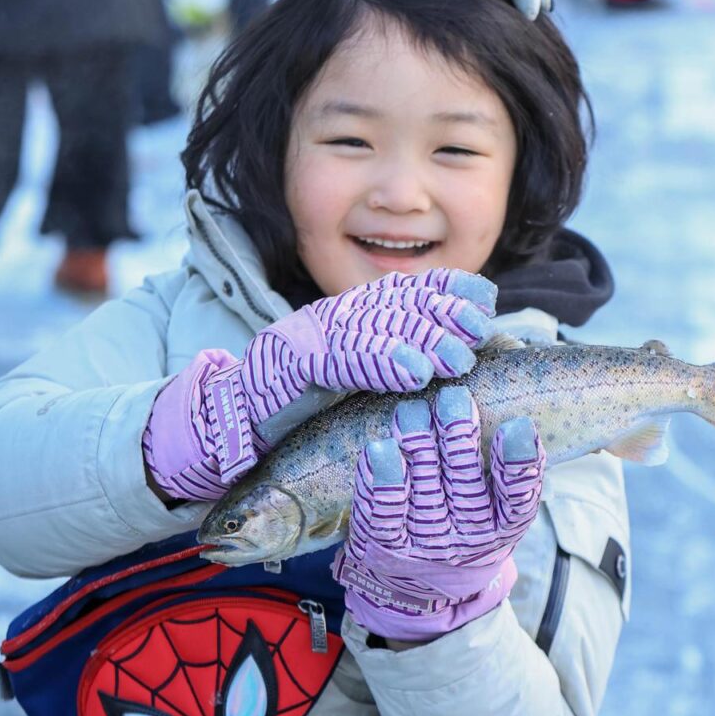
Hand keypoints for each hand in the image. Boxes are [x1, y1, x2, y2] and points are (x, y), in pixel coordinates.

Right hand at [143, 269, 495, 501]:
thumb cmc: (301, 413)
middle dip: (441, 313)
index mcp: (350, 317)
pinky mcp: (289, 361)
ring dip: (420, 340)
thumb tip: (460, 355)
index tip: (485, 300)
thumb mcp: (358, 383)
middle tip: (480, 329)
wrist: (228, 425)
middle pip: (394, 305)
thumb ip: (395, 363)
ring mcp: (308, 334)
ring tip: (456, 358)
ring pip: (372, 328)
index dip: (446, 289)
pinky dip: (381, 363)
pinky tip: (414, 373)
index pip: (404, 291)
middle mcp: (331, 316)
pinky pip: (341, 358)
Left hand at [331, 386, 545, 641]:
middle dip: (458, 435)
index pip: (518, 498)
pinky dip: (383, 480)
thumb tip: (519, 421)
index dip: (519, 464)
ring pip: (424, 488)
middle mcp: (468, 538)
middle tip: (452, 396)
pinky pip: (384, 512)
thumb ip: (510, 470)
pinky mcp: (387, 546)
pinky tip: (381, 448)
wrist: (422, 582)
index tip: (516, 425)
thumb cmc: (466, 523)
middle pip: (465, 482)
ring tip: (412, 410)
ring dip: (418, 444)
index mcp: (502, 526)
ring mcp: (427, 545)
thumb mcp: (498, 507)